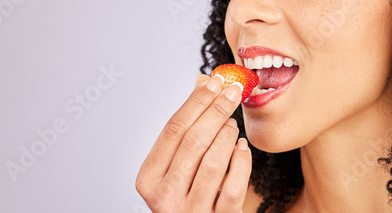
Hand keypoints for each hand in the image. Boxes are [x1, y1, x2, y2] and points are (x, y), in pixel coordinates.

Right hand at [136, 74, 251, 212]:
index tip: (214, 81)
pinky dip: (241, 162)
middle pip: (192, 142)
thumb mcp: (174, 166)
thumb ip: (184, 130)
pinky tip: (242, 147)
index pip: (173, 129)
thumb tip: (203, 83)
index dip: (196, 101)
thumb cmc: (183, 194)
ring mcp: (190, 211)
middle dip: (216, 111)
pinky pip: (232, 186)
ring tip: (232, 123)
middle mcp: (165, 197)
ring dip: (227, 135)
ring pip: (213, 162)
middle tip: (233, 91)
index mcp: (149, 179)